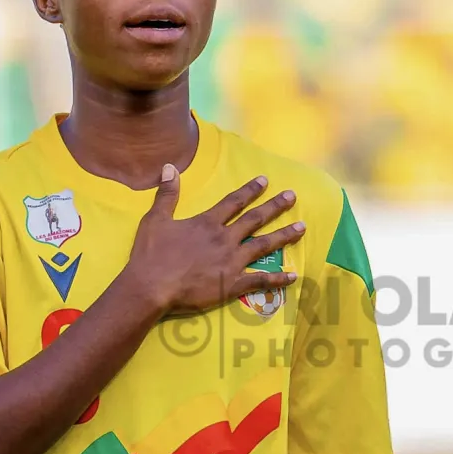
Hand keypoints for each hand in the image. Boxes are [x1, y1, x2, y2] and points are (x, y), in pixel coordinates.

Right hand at [123, 165, 304, 316]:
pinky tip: (293, 276)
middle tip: (292, 197)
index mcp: (207, 223)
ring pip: (263, 246)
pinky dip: (278, 279)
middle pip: (255, 219)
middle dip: (275, 207)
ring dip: (284, 236)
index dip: (250, 190)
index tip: (264, 181)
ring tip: (301, 228)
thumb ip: (167, 194)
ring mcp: (231, 262)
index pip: (233, 202)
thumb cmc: (150, 255)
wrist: (151, 286)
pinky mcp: (231, 285)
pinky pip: (260, 281)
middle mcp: (224, 239)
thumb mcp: (155, 219)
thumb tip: (170, 167)